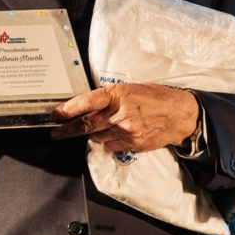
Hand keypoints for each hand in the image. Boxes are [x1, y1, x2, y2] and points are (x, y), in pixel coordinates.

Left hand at [49, 83, 197, 152]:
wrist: (179, 115)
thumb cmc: (155, 98)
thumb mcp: (130, 89)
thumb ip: (109, 98)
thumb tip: (88, 107)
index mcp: (118, 95)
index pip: (87, 102)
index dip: (68, 109)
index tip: (56, 114)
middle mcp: (120, 114)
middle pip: (86, 125)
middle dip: (67, 130)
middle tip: (56, 132)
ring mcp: (126, 131)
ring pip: (97, 136)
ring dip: (93, 133)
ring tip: (101, 126)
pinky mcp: (131, 145)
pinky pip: (111, 145)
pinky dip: (109, 140)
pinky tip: (118, 132)